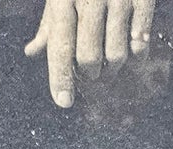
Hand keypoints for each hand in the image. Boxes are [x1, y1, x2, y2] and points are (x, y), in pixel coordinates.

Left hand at [25, 0, 157, 106]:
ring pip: (117, 53)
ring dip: (114, 68)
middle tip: (92, 74)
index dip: (60, 77)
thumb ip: (49, 23)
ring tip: (111, 65)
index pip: (60, 46)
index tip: (64, 102)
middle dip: (90, 74)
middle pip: (89, 57)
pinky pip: (141, 39)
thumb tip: (31, 52)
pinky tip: (134, 53)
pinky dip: (138, 53)